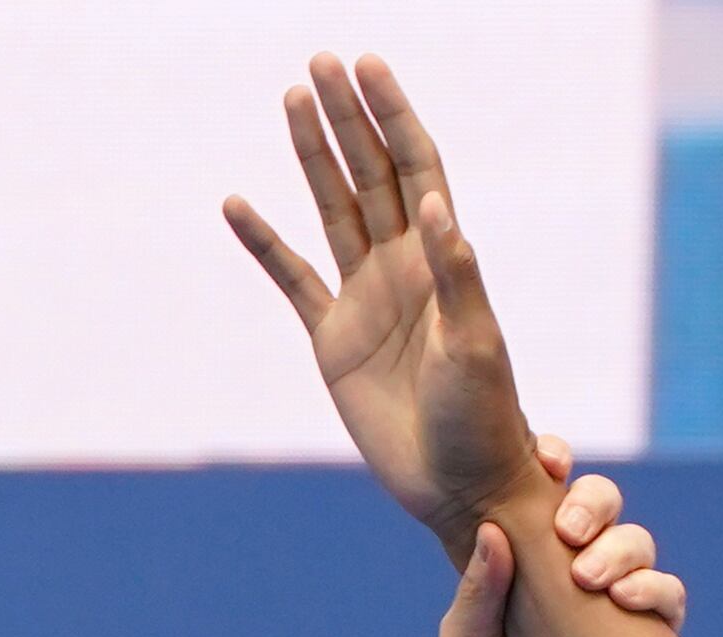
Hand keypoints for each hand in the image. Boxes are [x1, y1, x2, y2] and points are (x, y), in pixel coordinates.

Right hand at [227, 53, 537, 540]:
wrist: (463, 488)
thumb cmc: (486, 422)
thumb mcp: (477, 349)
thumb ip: (456, 277)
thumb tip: (432, 204)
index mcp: (442, 263)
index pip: (417, 169)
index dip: (393, 116)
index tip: (369, 67)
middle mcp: (404, 270)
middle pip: (371, 174)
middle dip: (347, 118)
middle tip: (320, 62)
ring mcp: (366, 300)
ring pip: (333, 209)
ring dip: (313, 156)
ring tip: (291, 97)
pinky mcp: (335, 341)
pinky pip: (293, 280)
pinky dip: (265, 244)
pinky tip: (237, 204)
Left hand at [448, 438, 682, 636]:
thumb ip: (478, 593)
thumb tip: (493, 531)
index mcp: (520, 562)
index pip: (541, 495)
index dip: (553, 465)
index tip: (550, 458)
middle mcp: (568, 574)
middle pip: (600, 508)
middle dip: (594, 503)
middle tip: (570, 529)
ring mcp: (611, 607)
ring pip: (637, 545)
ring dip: (624, 547)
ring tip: (594, 578)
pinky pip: (667, 598)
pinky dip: (657, 589)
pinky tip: (633, 602)